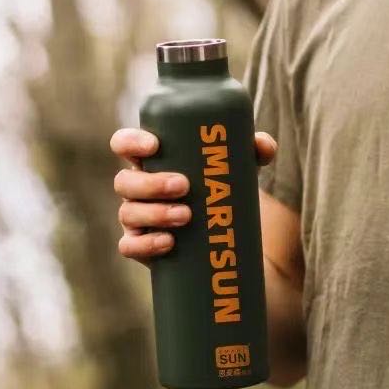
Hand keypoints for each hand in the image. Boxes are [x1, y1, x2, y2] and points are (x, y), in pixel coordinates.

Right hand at [111, 128, 277, 264]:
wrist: (227, 239)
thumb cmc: (223, 190)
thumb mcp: (240, 169)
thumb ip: (253, 151)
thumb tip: (263, 145)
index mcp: (152, 162)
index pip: (125, 145)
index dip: (131, 141)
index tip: (154, 145)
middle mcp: (138, 189)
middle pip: (125, 181)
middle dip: (151, 183)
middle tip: (184, 186)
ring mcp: (137, 219)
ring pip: (128, 213)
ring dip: (155, 213)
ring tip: (186, 216)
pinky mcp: (142, 247)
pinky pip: (130, 246)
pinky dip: (147, 244)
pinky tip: (169, 242)